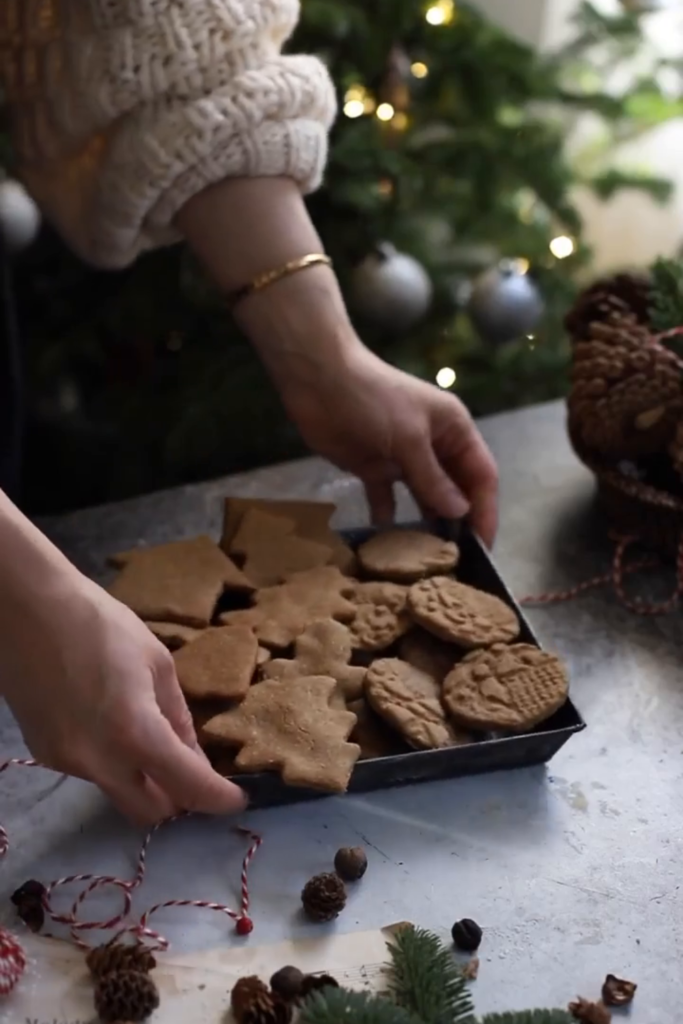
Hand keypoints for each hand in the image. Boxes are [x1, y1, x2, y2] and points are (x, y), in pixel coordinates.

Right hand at [0, 570, 245, 823]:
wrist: (27, 610)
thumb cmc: (100, 624)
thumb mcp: (156, 663)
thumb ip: (178, 718)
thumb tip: (196, 758)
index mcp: (135, 731)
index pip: (188, 787)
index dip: (218, 799)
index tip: (237, 799)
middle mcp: (99, 760)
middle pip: (149, 812)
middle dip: (178, 800)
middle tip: (194, 772)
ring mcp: (66, 761)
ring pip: (119, 794)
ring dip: (143, 781)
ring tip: (151, 738)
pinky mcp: (45, 754)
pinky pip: (92, 774)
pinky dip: (112, 763)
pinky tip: (110, 723)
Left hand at [177, 178, 496, 542]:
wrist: (318, 380)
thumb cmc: (372, 399)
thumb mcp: (409, 438)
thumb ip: (433, 478)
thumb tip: (459, 513)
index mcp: (454, 429)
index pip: (481, 475)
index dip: (486, 510)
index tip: (484, 546)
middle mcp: (435, 445)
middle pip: (456, 489)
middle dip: (459, 521)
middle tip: (459, 561)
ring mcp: (404, 458)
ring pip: (425, 497)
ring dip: (428, 523)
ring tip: (430, 557)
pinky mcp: (374, 467)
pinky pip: (388, 499)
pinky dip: (389, 517)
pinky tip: (388, 540)